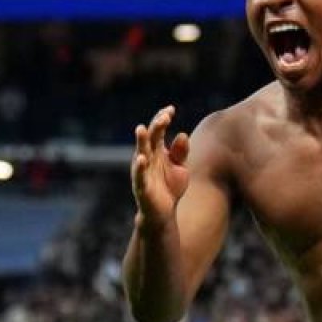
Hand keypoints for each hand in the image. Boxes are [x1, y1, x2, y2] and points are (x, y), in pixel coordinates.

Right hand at [132, 106, 190, 226]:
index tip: (171, 109)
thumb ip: (180, 152)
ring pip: (140, 153)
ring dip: (141, 141)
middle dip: (156, 126)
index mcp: (157, 152)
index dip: (162, 119)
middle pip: (150, 138)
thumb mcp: (179, 167)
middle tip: (164, 116)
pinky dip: (139, 167)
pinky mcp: (142, 186)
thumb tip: (182, 134)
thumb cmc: (170, 187)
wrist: (164, 213)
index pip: (158, 131)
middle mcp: (147, 158)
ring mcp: (143, 171)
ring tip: (142, 129)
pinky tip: (142, 158)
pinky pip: (139, 175)